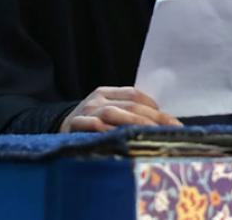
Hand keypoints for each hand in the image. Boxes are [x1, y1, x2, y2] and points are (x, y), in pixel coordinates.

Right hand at [58, 86, 183, 132]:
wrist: (58, 129)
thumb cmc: (90, 124)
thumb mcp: (108, 113)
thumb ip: (129, 113)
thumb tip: (163, 123)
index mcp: (107, 92)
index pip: (136, 95)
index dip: (156, 108)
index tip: (174, 123)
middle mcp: (97, 99)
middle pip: (130, 105)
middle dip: (153, 119)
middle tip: (171, 132)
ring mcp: (86, 111)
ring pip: (114, 113)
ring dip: (135, 124)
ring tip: (152, 135)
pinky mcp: (75, 125)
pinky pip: (94, 126)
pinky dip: (108, 131)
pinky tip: (122, 138)